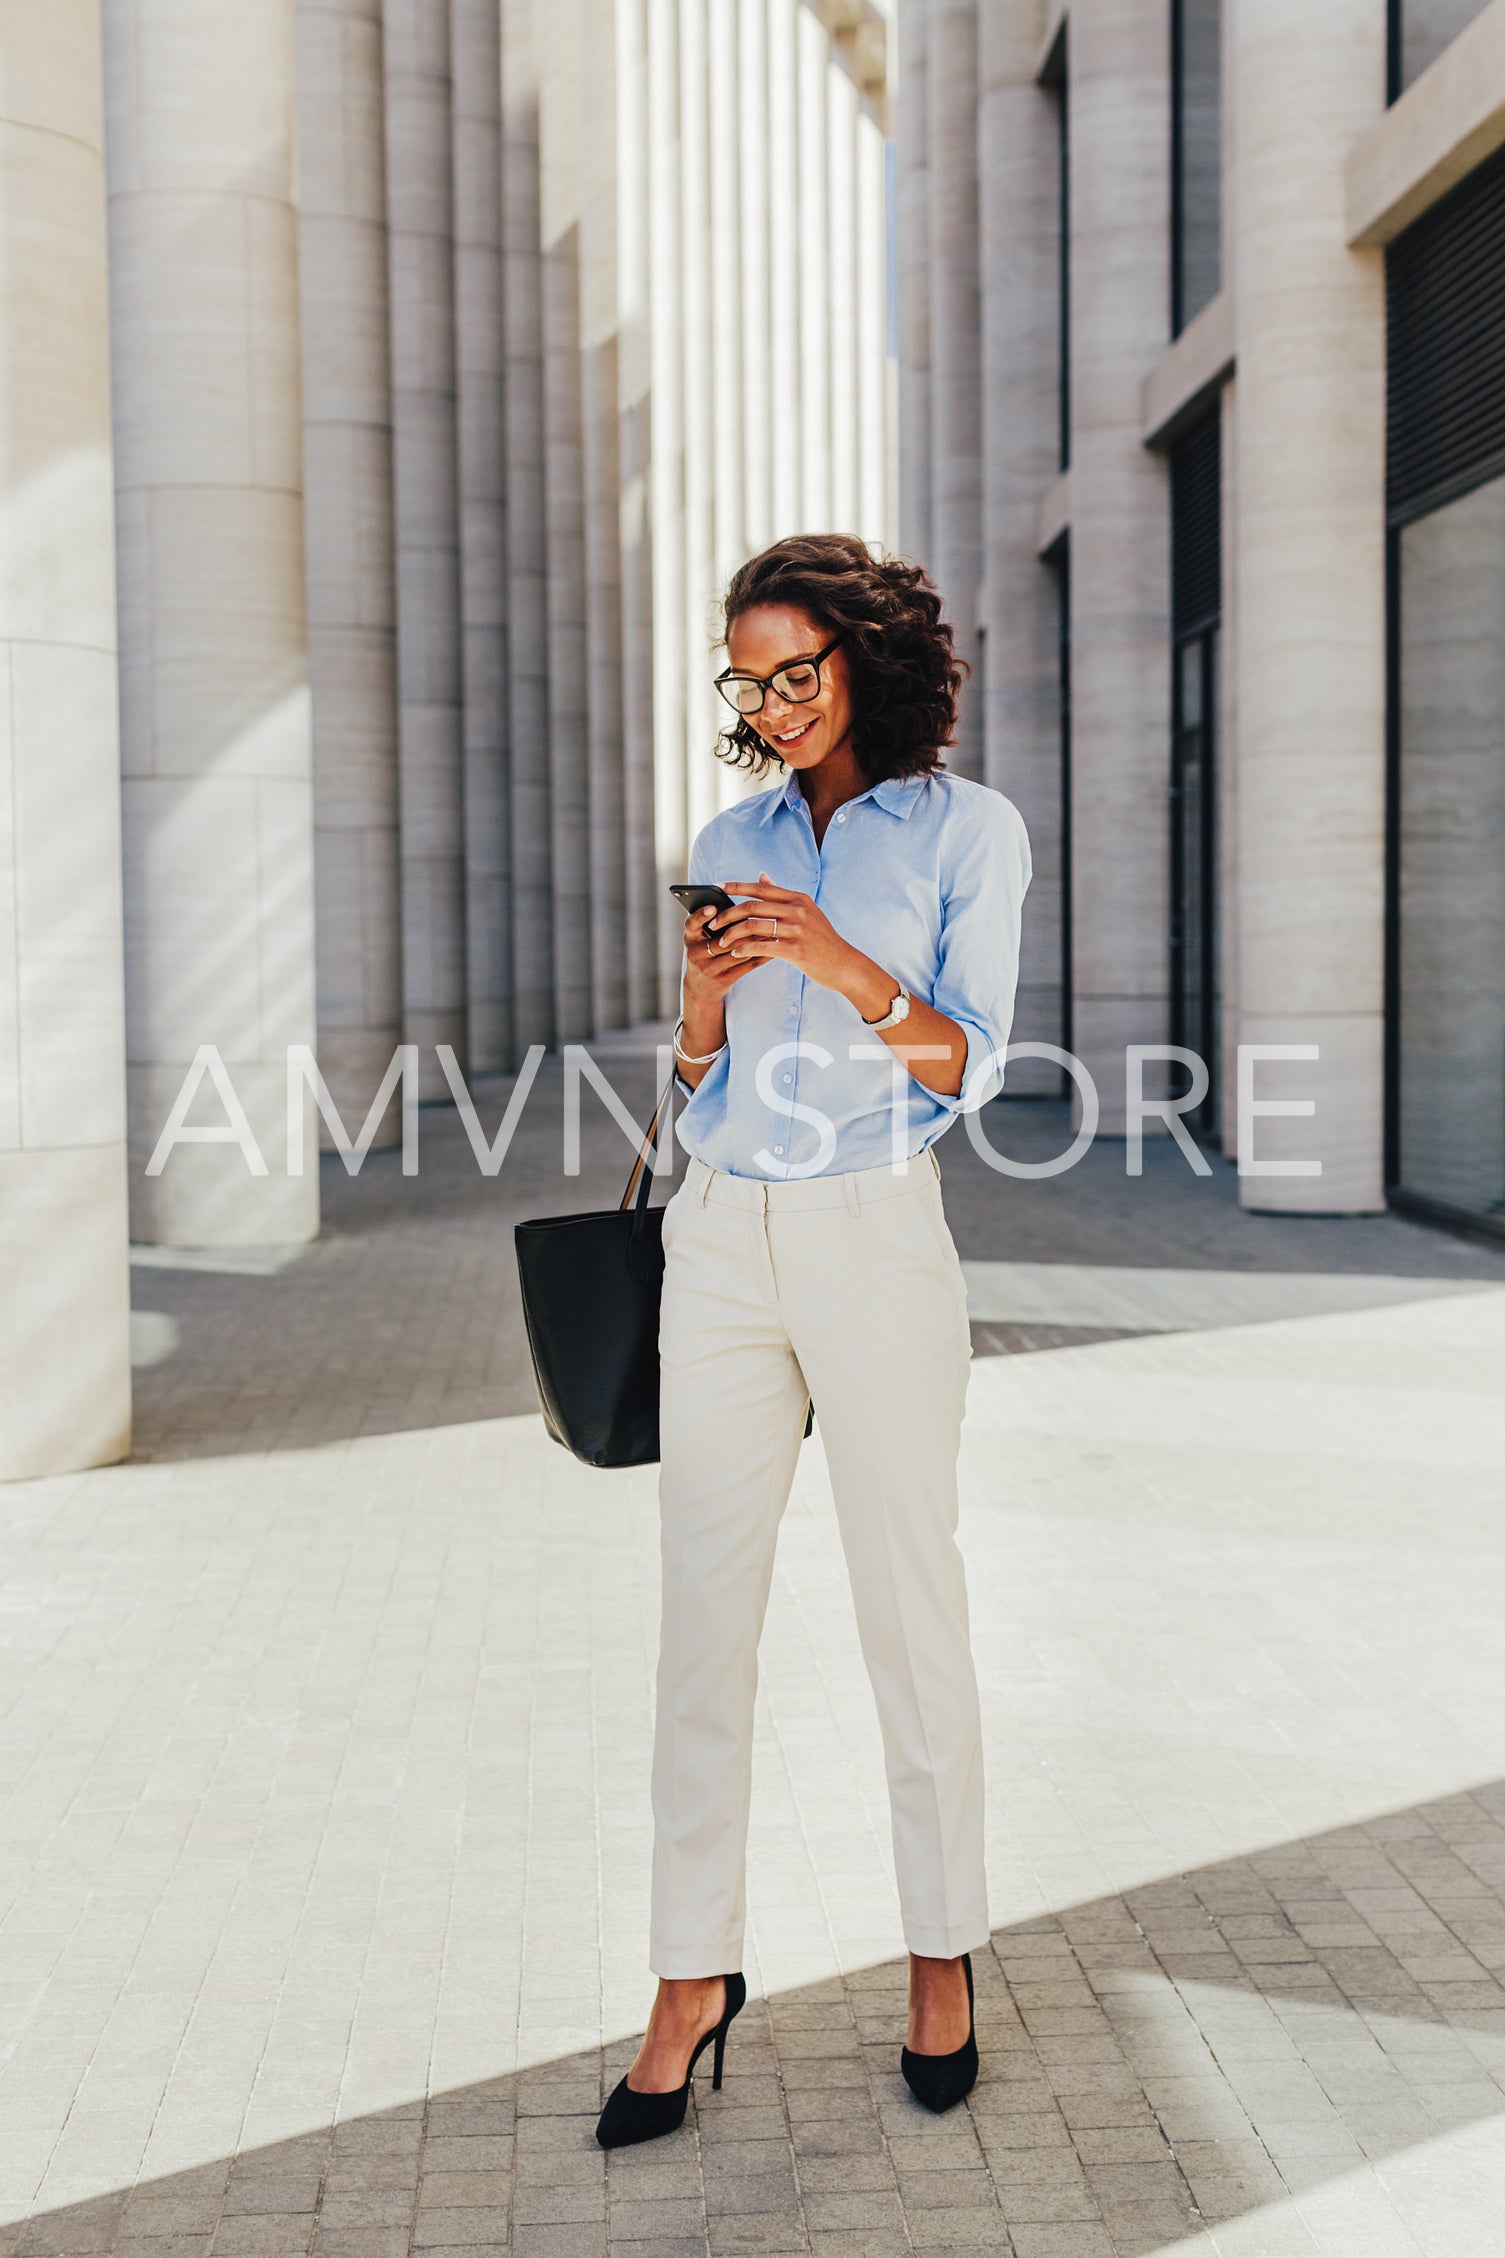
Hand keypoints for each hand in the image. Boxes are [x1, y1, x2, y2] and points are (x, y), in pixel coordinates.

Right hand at [680, 902, 765, 1006]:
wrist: (700, 988)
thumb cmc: (706, 951)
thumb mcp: (701, 937)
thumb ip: (714, 918)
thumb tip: (734, 895)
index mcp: (690, 938)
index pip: (691, 924)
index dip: (701, 916)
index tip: (713, 907)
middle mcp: (696, 954)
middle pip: (721, 939)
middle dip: (743, 928)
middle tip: (761, 915)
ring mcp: (710, 968)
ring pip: (737, 952)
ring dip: (757, 940)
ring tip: (772, 928)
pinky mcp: (725, 979)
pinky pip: (747, 965)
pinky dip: (762, 954)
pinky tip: (773, 945)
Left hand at [708, 875, 864, 996]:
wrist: (843, 963)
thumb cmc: (821, 938)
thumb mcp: (806, 911)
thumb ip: (782, 895)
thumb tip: (762, 875)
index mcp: (799, 898)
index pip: (762, 888)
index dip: (738, 886)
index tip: (718, 887)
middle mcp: (798, 910)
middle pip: (753, 906)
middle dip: (728, 914)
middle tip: (713, 923)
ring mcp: (797, 930)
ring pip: (753, 926)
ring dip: (732, 934)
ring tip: (722, 941)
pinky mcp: (796, 950)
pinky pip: (761, 947)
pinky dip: (744, 949)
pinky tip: (736, 953)